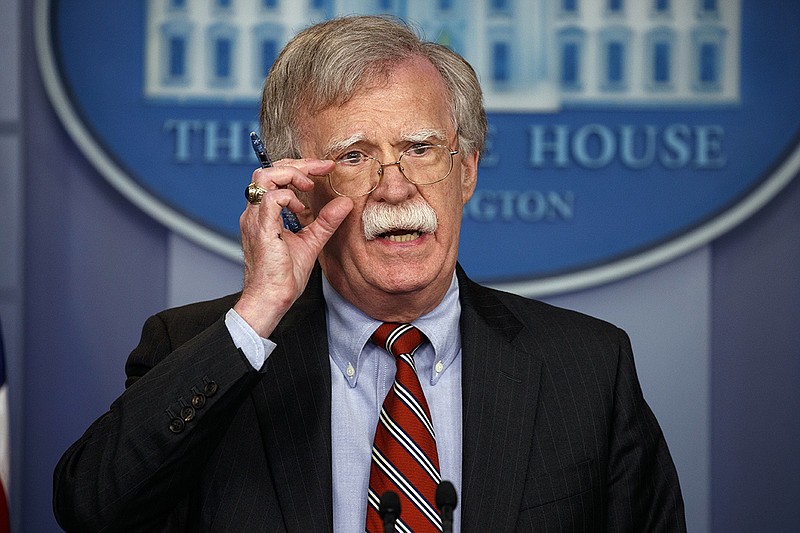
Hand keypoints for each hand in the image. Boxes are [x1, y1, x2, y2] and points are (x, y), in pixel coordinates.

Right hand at [234, 159, 352, 336]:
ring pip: (264, 177)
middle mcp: (255, 213)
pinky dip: (288, 197)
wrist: (271, 299)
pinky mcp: (261, 229)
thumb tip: (345, 202)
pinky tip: (299, 210)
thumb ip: (326, 222)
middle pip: (267, 170)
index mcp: (263, 214)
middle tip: (322, 168)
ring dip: (291, 175)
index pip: (275, 176)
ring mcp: (255, 219)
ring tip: (308, 187)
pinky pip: (271, 199)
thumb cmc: (284, 277)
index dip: (300, 167)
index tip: (324, 168)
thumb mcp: (312, 242)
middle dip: (297, 164)